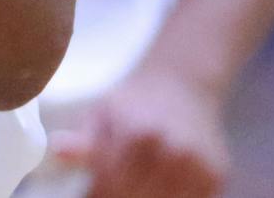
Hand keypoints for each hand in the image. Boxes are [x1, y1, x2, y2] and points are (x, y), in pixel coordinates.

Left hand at [47, 71, 228, 197]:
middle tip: (103, 192)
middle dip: (114, 197)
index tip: (86, 195)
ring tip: (130, 188)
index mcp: (138, 135)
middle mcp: (172, 153)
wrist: (183, 86)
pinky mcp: (217, 178)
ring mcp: (198, 168)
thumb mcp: (103, 113)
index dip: (93, 195)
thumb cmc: (134, 101)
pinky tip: (153, 189)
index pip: (108, 186)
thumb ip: (84, 141)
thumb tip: (56, 150)